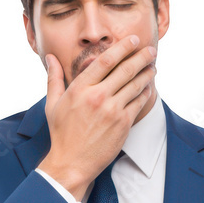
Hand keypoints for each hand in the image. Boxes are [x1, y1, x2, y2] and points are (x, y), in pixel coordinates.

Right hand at [38, 34, 156, 200]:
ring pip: (135, 85)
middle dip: (141, 57)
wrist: (72, 163)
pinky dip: (145, 92)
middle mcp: (97, 97)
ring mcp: (112, 111)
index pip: (105, 60)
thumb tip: (50, 57)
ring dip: (147, 73)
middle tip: (150, 49)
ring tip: (153, 66)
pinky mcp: (123, 124)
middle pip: (125, 69)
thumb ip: (54, 78)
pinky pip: (138, 102)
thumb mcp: (52, 104)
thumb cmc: (61, 134)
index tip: (132, 40)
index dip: (122, 47)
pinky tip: (148, 87)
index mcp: (80, 89)